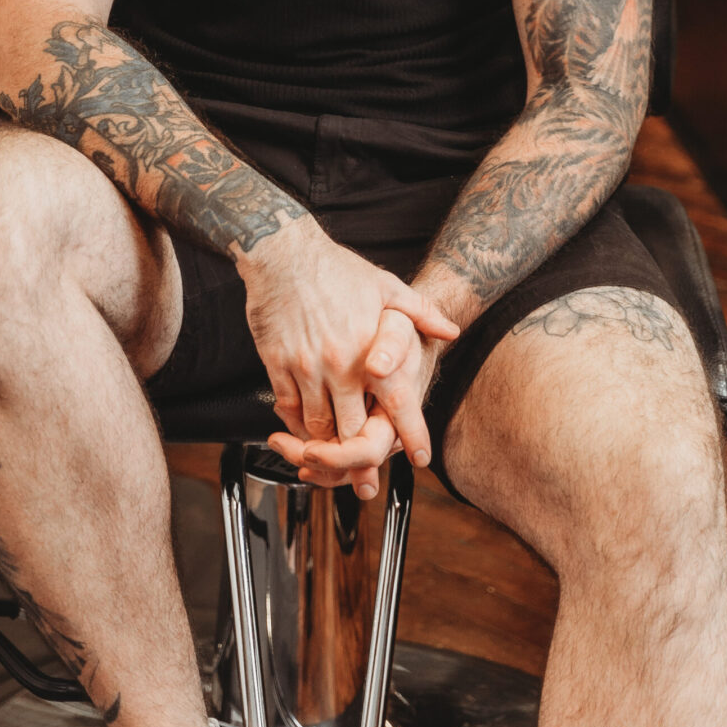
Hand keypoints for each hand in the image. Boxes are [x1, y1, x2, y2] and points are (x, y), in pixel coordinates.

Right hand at [239, 217, 456, 492]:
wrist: (282, 250)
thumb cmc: (334, 267)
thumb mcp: (385, 285)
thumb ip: (421, 312)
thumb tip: (451, 331)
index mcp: (368, 350)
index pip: (394, 404)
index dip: (409, 435)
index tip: (418, 458)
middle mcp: (337, 365)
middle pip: (351, 430)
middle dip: (359, 457)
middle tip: (365, 476)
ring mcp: (304, 366)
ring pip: (316, 425)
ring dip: (325, 443)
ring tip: (333, 453)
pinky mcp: (276, 363)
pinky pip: (287, 406)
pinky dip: (295, 423)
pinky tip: (301, 425)